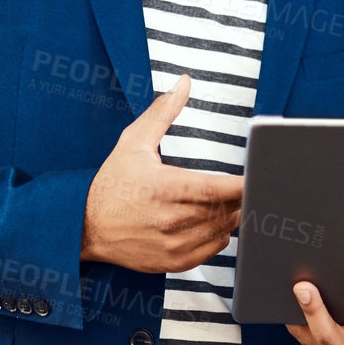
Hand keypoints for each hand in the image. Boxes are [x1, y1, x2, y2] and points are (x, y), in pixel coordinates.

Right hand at [81, 74, 241, 270]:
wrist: (84, 226)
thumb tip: (184, 82)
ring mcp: (171, 244)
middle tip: (246, 184)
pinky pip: (213, 249)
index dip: (242, 185)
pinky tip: (211, 220)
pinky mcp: (172, 262)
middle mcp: (168, 219)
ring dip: (231, 214)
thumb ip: (163, 112)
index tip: (258, 176)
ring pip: (222, 229)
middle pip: (225, 209)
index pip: (216, 189)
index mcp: (162, 188)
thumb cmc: (112, 182)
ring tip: (226, 200)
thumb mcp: (133, 141)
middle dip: (239, 197)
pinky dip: (219, 234)